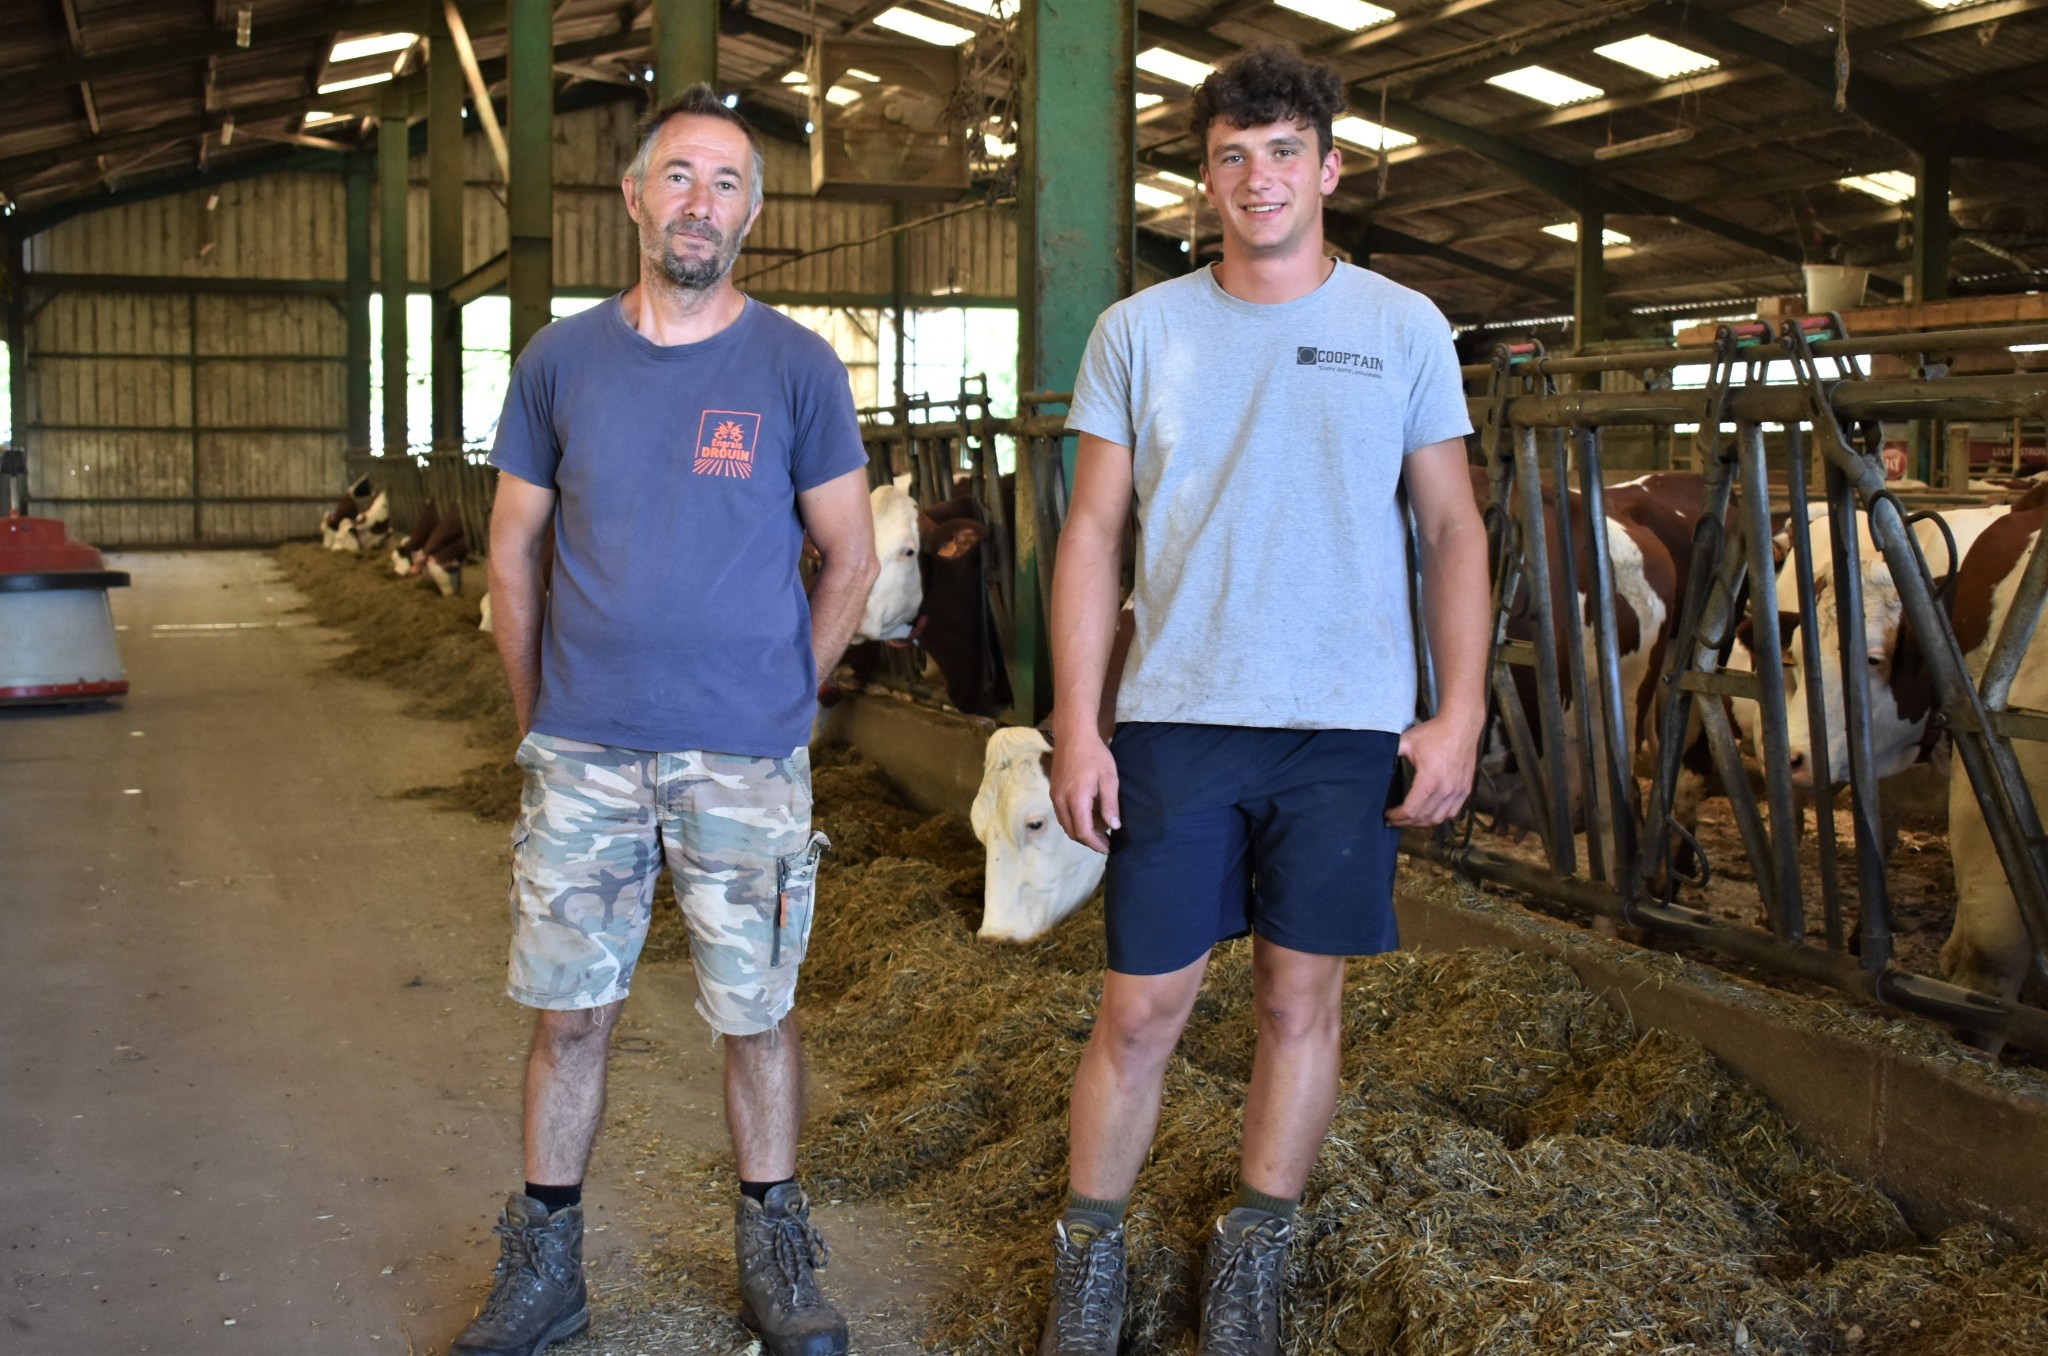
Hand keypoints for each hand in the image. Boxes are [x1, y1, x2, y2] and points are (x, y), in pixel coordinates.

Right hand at [1050, 730, 1120, 853]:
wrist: (1073, 735)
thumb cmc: (1095, 755)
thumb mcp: (1109, 779)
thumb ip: (1110, 804)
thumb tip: (1114, 827)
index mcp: (1076, 799)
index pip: (1083, 832)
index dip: (1096, 844)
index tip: (1108, 848)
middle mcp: (1061, 801)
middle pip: (1072, 832)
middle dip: (1089, 841)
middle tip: (1106, 842)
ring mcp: (1055, 797)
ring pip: (1066, 825)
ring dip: (1081, 832)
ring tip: (1099, 832)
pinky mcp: (1054, 792)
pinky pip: (1063, 815)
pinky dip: (1075, 821)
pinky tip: (1088, 816)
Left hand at [1387, 709, 1482, 828]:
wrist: (1461, 725)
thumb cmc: (1434, 733)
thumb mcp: (1407, 742)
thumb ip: (1390, 753)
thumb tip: (1373, 761)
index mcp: (1430, 779)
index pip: (1411, 810)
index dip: (1396, 816)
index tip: (1387, 814)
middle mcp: (1446, 789)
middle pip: (1423, 818)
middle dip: (1405, 822)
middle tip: (1394, 820)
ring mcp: (1458, 790)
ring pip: (1438, 819)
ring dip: (1422, 823)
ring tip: (1409, 820)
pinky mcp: (1465, 789)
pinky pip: (1452, 812)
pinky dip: (1439, 817)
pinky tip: (1428, 814)